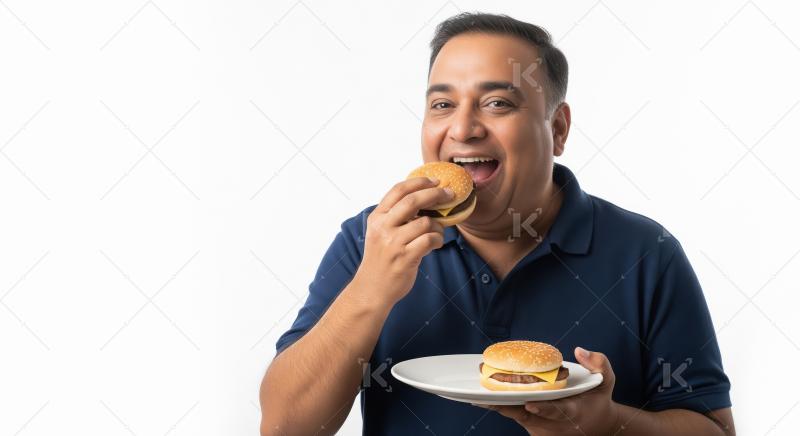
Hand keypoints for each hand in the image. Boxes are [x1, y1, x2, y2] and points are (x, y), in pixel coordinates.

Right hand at [353, 176, 453, 305]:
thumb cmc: (381, 259)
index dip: (419, 182)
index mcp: (377, 217)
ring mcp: (393, 243)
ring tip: (437, 232)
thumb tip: (425, 198)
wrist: (372, 289)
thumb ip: (396, 216)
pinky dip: (438, 240)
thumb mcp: (380, 233)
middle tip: (448, 194)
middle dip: (435, 194)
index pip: (398, 190)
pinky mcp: (405, 258)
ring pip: (425, 222)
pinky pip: (430, 240)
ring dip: (438, 226)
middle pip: (412, 201)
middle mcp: (383, 227)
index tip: (435, 181)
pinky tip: (436, 244)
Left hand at [474, 347, 619, 435]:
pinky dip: (502, 407)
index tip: (530, 403)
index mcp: (573, 412)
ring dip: (499, 406)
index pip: (557, 411)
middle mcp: (555, 425)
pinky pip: (515, 418)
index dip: (544, 409)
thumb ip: (599, 363)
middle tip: (487, 395)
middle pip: (527, 416)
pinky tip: (484, 397)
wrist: (598, 427)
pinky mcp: (533, 430)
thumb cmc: (598, 399)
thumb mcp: (606, 380)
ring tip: (477, 394)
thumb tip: (579, 350)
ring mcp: (542, 430)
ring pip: (517, 417)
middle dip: (507, 406)